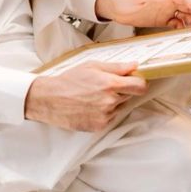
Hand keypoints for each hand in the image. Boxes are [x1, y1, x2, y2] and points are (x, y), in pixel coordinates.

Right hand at [25, 62, 146, 130]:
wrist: (50, 99)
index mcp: (110, 84)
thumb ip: (116, 67)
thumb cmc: (69, 80)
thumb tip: (135, 66)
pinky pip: (110, 118)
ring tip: (93, 97)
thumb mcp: (92, 66)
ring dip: (112, 103)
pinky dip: (104, 113)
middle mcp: (110, 101)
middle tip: (103, 87)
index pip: (140, 86)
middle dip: (121, 91)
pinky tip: (90, 107)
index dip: (139, 83)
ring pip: (119, 107)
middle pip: (129, 96)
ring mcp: (105, 115)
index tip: (134, 81)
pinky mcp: (99, 126)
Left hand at [95, 0, 190, 28]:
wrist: (114, 6)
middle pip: (187, 7)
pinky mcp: (161, 18)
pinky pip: (175, 22)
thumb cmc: (124, 0)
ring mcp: (164, 10)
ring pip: (183, 14)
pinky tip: (182, 32)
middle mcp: (166, 1)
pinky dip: (181, 26)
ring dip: (190, 21)